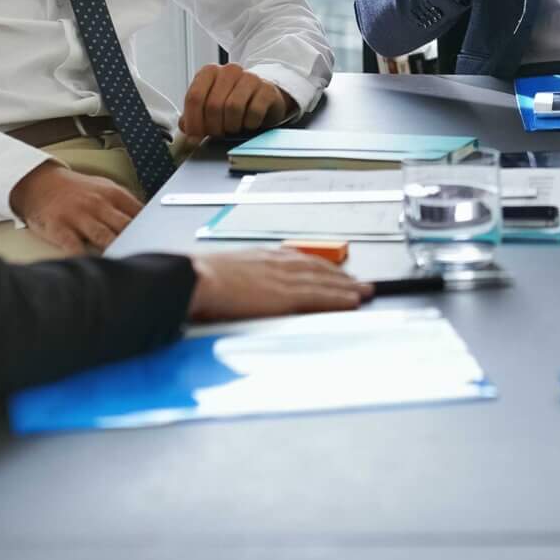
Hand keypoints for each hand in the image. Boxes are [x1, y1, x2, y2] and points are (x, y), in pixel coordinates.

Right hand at [9, 161, 142, 254]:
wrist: (39, 182)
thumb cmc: (77, 190)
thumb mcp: (105, 189)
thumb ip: (126, 206)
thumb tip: (152, 223)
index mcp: (113, 194)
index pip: (140, 213)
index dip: (153, 230)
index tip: (162, 244)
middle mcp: (98, 204)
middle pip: (125, 226)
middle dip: (139, 242)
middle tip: (151, 259)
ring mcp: (78, 216)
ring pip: (104, 237)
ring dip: (117, 250)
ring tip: (129, 264)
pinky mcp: (59, 228)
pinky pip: (73, 246)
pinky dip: (83, 258)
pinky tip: (93, 267)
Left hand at [177, 64, 295, 144]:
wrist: (263, 97)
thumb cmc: (233, 102)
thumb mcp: (209, 106)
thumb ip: (194, 116)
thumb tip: (186, 130)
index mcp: (209, 72)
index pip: (194, 96)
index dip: (193, 121)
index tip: (195, 136)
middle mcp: (229, 71)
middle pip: (213, 105)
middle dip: (213, 126)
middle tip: (217, 133)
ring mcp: (250, 78)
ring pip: (233, 107)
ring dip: (231, 125)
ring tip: (232, 128)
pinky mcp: (267, 89)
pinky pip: (254, 111)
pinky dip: (249, 124)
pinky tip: (248, 123)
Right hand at [187, 250, 371, 321]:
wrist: (195, 279)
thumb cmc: (198, 279)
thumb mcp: (220, 271)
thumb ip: (235, 279)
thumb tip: (235, 287)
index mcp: (260, 257)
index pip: (297, 260)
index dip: (318, 267)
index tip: (332, 272)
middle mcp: (276, 264)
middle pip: (317, 268)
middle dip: (340, 276)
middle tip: (359, 282)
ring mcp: (283, 279)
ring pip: (324, 282)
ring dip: (347, 287)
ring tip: (364, 291)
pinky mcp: (286, 296)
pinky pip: (320, 297)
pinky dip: (339, 299)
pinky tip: (352, 301)